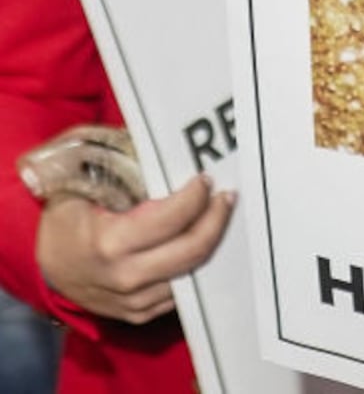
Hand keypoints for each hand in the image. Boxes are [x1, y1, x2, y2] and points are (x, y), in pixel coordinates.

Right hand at [36, 174, 233, 323]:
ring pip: (193, 270)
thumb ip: (113, 170)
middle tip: (225, 197)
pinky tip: (199, 240)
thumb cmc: (64, 224)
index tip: (205, 179)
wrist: (44, 271)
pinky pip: (182, 289)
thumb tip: (150, 144)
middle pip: (193, 249)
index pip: (172, 219)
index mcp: (109, 244)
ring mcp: (134, 301)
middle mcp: (125, 276)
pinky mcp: (140, 313)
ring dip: (211, 241)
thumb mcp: (78, 191)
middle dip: (216, 218)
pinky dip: (195, 263)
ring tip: (217, 215)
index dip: (195, 197)